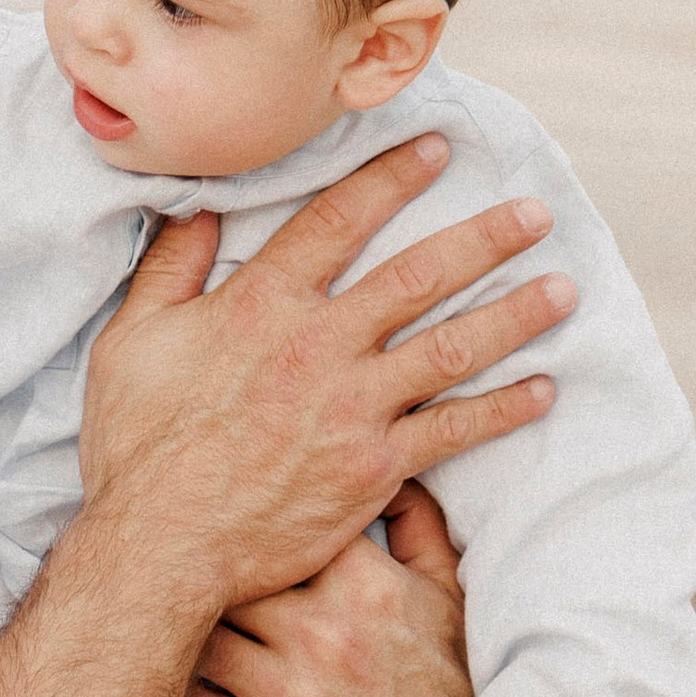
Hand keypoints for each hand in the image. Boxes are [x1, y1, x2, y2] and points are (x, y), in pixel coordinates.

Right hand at [81, 136, 573, 611]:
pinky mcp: (374, 466)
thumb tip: (193, 210)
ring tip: (563, 289)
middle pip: (419, 275)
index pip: (339, 220)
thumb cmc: (138, 448)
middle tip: (535, 213)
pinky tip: (543, 389)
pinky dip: (504, 409)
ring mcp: (353, 406)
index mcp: (261, 306)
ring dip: (515, 315)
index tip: (438, 150)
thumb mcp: (131, 344)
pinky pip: (455, 431)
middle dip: (485, 239)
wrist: (160, 546)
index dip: (392, 178)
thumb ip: (168, 270)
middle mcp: (319, 345)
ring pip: (453, 346)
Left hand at [185, 483, 470, 696]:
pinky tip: (174, 673)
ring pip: (201, 637)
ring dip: (186, 632)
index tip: (225, 527)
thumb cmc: (437, 690)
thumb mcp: (446, 602)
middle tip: (173, 566)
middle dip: (208, 578)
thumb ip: (417, 529)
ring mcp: (291, 696)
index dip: (249, 529)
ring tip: (169, 619)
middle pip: (229, 580)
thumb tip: (388, 467)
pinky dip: (177, 686)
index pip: (282, 531)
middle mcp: (327, 637)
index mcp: (368, 589)